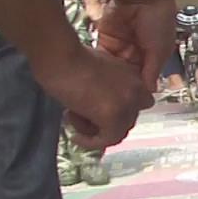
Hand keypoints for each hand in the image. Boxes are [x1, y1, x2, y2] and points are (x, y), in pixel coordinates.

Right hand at [37, 46, 153, 150]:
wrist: (59, 56)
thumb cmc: (69, 58)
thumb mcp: (98, 70)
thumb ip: (109, 87)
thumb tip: (100, 107)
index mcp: (135, 76)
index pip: (137, 103)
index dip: (118, 110)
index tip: (97, 111)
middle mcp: (137, 89)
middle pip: (128, 119)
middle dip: (105, 121)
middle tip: (80, 115)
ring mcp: (127, 104)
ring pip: (118, 131)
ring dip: (95, 129)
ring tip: (72, 117)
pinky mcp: (113, 116)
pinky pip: (107, 140)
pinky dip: (91, 142)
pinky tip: (76, 137)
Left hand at [98, 0, 176, 93]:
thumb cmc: (158, 19)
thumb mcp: (160, 49)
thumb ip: (153, 70)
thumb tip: (150, 90)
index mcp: (153, 57)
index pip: (145, 78)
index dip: (139, 89)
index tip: (133, 102)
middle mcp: (136, 53)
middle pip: (127, 75)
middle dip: (122, 86)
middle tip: (116, 100)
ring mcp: (120, 47)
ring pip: (113, 68)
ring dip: (109, 78)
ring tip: (105, 92)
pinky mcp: (105, 39)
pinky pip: (101, 56)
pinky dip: (98, 66)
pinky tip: (96, 78)